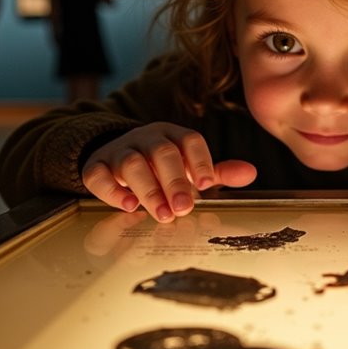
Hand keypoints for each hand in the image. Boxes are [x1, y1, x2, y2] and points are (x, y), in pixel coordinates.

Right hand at [81, 122, 256, 222]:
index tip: (208, 184)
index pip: (190, 140)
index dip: (200, 161)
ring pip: (132, 163)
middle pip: (161, 152)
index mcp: (173, 135)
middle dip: (175, 181)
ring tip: (162, 213)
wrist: (115, 160)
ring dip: (149, 190)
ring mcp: (119, 151)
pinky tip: (128, 206)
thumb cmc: (160, 169)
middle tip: (185, 207)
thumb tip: (251, 173)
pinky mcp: (96, 166)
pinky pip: (98, 175)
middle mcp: (146, 138)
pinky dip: (112, 190)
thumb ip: (216, 172)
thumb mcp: (188, 169)